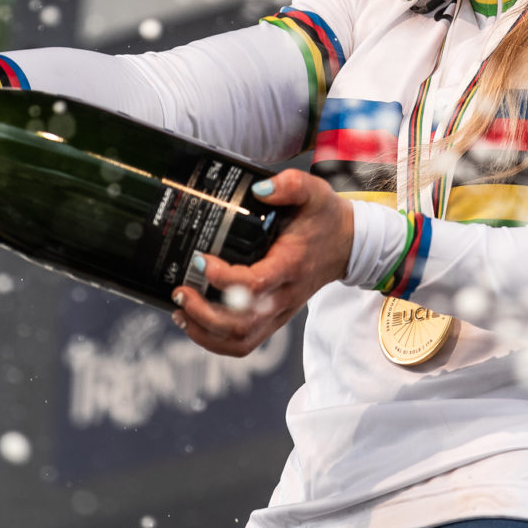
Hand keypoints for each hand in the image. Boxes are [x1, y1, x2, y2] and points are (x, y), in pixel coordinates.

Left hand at [171, 169, 353, 356]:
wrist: (347, 244)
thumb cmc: (325, 219)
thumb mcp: (313, 192)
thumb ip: (290, 185)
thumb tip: (260, 189)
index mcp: (291, 266)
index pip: (255, 284)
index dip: (223, 277)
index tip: (200, 259)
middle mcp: (285, 297)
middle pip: (242, 323)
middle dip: (203, 313)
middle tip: (181, 291)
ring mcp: (280, 312)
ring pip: (240, 340)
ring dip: (204, 331)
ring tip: (180, 309)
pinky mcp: (274, 319)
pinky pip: (243, 343)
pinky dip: (214, 340)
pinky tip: (192, 322)